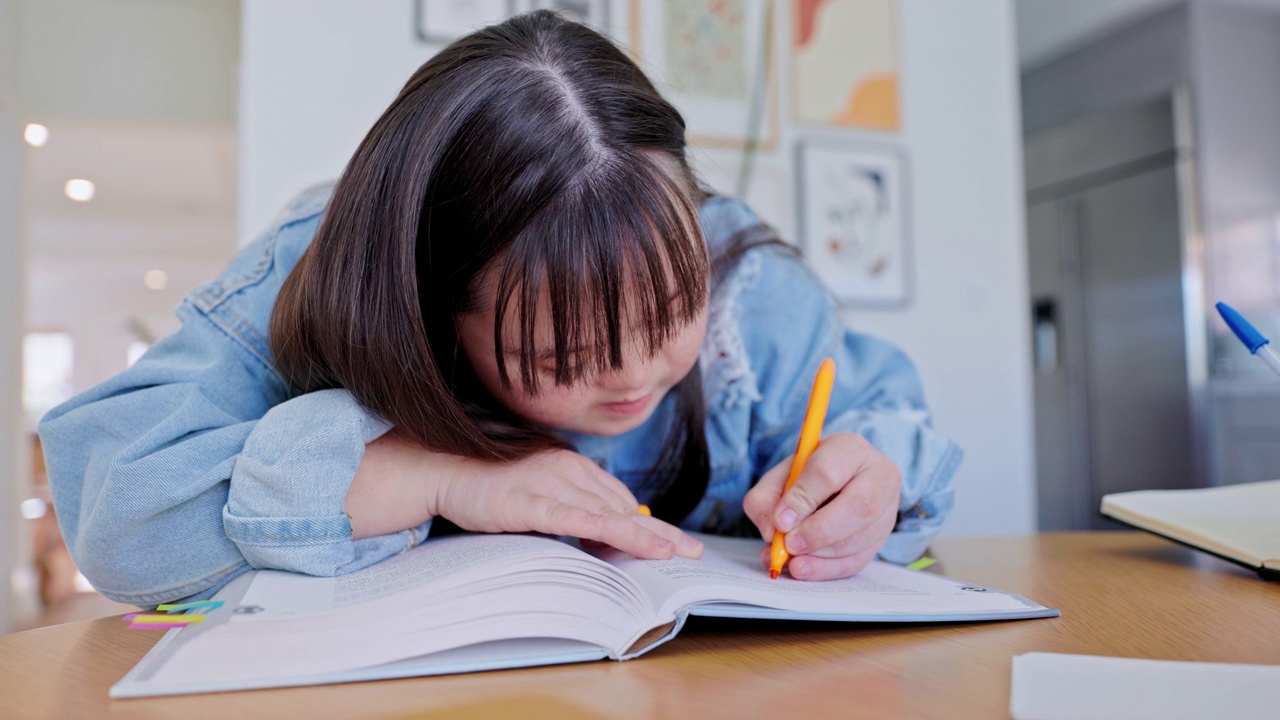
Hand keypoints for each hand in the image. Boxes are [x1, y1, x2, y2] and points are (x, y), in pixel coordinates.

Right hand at [431, 448, 703, 559]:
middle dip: (659, 533)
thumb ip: (572, 506)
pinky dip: (599, 529)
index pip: (622, 500)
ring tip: (670, 554)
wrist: (445, 468)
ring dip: (640, 535)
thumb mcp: (540, 493)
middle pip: (623, 507)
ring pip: (605, 513)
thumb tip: (606, 531)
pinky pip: (570, 517)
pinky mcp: (527, 500)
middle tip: (691, 552)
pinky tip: (621, 539)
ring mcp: (548, 482)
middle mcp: (568, 469)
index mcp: (574, 466)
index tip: (677, 544)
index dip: (651, 525)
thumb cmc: (491, 483)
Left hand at [743, 432, 900, 580]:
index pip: (828, 472)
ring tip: (791, 559)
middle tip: (789, 545)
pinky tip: (804, 569)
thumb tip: (773, 532)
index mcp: (849, 448)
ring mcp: (887, 509)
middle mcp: (878, 475)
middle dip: (818, 531)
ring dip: (821, 554)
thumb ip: (767, 499)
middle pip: (858, 506)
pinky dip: (827, 569)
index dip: (803, 500)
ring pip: (861, 537)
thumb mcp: (780, 476)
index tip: (780, 521)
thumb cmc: (806, 477)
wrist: (837, 482)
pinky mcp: (882, 538)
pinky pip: (859, 559)